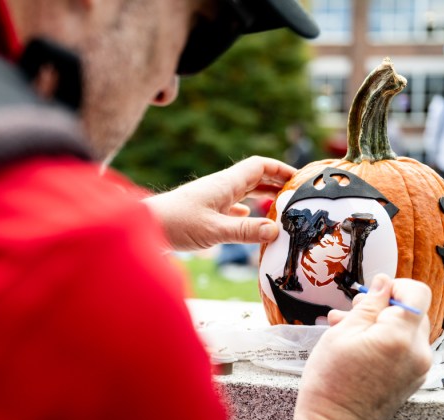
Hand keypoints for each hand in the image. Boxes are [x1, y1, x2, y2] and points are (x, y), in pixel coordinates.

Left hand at [142, 156, 294, 250]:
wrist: (143, 227)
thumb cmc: (175, 224)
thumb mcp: (214, 230)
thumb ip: (245, 230)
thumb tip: (276, 230)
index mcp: (225, 183)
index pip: (259, 166)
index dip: (281, 168)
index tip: (300, 178)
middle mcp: (220, 187)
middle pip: (255, 177)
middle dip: (277, 183)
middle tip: (298, 194)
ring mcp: (211, 198)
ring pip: (244, 192)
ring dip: (263, 197)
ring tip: (282, 207)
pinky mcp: (203, 212)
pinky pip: (232, 206)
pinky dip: (246, 211)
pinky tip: (250, 220)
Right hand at [301, 274, 431, 419]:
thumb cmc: (330, 381)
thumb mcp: (341, 334)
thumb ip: (368, 306)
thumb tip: (384, 283)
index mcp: (400, 336)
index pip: (417, 293)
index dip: (394, 286)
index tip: (371, 294)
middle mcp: (419, 352)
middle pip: (413, 312)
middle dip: (383, 307)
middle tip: (350, 313)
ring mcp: (419, 369)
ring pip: (407, 331)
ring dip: (381, 325)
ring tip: (345, 330)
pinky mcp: (412, 381)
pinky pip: (404, 350)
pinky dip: (385, 343)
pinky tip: (357, 349)